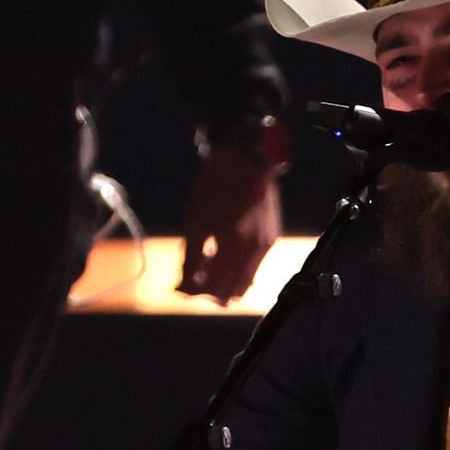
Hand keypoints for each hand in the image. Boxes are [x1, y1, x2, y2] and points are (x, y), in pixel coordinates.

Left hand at [178, 145, 281, 302]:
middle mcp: (255, 250)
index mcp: (233, 245)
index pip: (214, 288)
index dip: (194, 292)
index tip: (178, 287)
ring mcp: (266, 245)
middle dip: (209, 292)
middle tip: (190, 281)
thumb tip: (185, 287)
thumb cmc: (216, 184)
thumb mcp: (196, 221)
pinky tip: (221, 255)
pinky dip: (237, 269)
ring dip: (224, 283)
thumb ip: (191, 257)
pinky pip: (254, 266)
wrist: (246, 156)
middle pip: (232, 293)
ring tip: (205, 267)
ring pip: (245, 283)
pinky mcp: (271, 238)